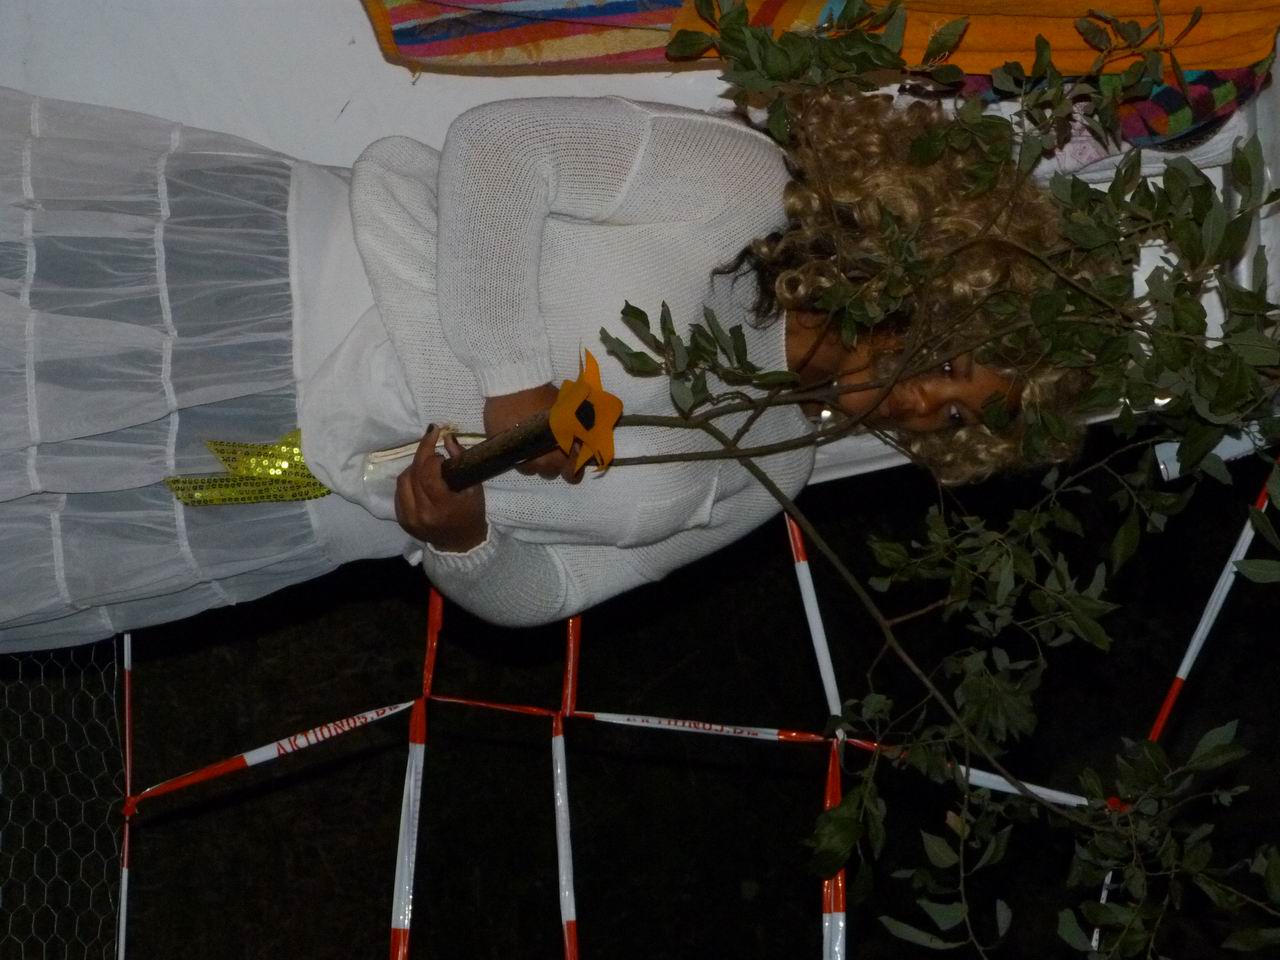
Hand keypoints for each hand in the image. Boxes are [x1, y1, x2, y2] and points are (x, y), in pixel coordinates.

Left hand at [395, 426, 487, 551]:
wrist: (461, 544)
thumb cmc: (472, 514)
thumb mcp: (474, 488)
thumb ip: (461, 460)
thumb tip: (447, 437)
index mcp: (442, 507)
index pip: (428, 473)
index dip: (430, 454)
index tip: (439, 446)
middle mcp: (422, 514)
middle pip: (413, 474)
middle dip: (422, 455)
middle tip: (431, 445)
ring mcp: (409, 518)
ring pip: (402, 481)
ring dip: (413, 467)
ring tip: (427, 465)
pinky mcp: (402, 520)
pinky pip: (399, 492)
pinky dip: (408, 480)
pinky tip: (420, 478)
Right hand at [484, 385, 582, 482]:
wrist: (515, 384)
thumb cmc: (544, 397)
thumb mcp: (567, 413)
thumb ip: (576, 431)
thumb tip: (581, 444)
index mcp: (561, 452)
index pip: (571, 475)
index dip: (573, 470)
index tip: (570, 461)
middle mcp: (542, 461)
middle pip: (549, 473)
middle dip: (552, 464)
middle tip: (550, 447)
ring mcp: (521, 459)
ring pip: (530, 470)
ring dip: (533, 460)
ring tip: (532, 443)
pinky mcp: (504, 451)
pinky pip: (513, 460)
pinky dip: (518, 453)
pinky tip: (520, 440)